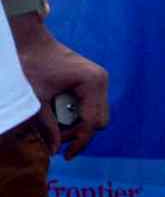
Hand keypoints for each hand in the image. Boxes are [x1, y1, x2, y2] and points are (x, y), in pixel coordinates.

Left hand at [12, 17, 110, 158]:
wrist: (31, 41)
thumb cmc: (33, 65)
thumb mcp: (37, 100)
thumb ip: (48, 126)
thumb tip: (54, 150)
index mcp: (93, 83)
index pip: (93, 122)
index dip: (81, 142)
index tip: (66, 155)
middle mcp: (101, 81)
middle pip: (100, 119)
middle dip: (80, 133)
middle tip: (58, 140)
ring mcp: (99, 80)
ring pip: (97, 113)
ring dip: (78, 124)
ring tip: (56, 127)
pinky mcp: (92, 80)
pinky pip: (91, 104)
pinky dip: (77, 114)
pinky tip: (60, 114)